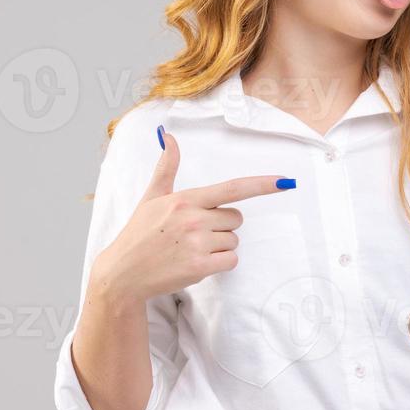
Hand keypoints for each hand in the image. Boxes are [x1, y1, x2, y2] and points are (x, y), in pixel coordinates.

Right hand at [87, 126, 295, 302]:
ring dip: (219, 246)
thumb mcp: (152, 197)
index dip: (262, 184)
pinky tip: (196, 263)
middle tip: (194, 233)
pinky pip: (231, 260)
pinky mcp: (200, 266)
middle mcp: (194, 218)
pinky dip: (220, 263)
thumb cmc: (139, 233)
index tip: (286, 181)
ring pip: (234, 240)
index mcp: (186, 199)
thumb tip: (169, 136)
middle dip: (222, 226)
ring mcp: (197, 243)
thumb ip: (167, 167)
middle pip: (236, 218)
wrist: (123, 273)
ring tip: (190, 248)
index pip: (232, 188)